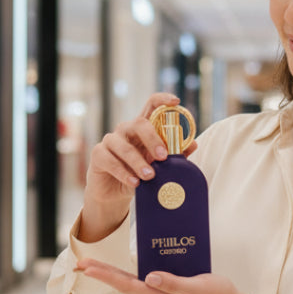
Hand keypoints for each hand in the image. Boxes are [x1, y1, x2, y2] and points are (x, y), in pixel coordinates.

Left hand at [72, 261, 255, 293]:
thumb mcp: (198, 288)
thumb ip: (174, 284)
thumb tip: (148, 277)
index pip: (127, 285)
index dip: (106, 276)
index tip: (87, 267)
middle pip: (122, 283)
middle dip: (101, 272)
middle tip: (79, 262)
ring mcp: (161, 289)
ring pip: (130, 280)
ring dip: (111, 271)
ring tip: (93, 262)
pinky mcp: (168, 283)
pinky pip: (144, 275)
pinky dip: (129, 267)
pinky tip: (125, 259)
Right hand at [80, 93, 197, 241]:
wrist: (115, 194)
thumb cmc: (139, 174)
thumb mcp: (159, 166)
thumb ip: (175, 156)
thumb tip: (193, 144)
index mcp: (143, 128)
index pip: (151, 105)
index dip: (163, 100)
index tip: (175, 102)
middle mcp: (126, 130)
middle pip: (139, 123)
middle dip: (153, 139)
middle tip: (163, 156)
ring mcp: (110, 141)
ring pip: (124, 146)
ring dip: (138, 162)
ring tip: (150, 176)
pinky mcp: (99, 155)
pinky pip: (111, 161)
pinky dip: (124, 173)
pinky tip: (134, 183)